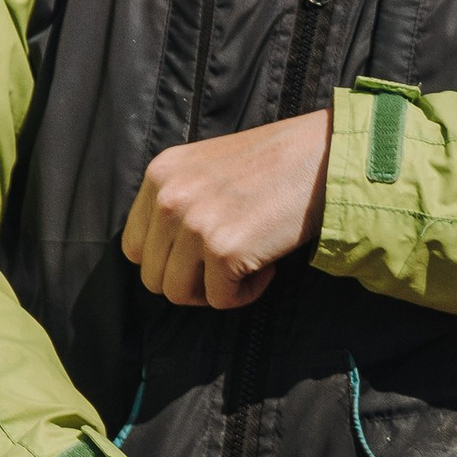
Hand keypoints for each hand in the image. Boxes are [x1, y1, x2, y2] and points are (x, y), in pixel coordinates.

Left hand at [122, 112, 329, 310]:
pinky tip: (267, 265)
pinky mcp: (225, 251)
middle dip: (190, 281)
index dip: (166, 261)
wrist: (323, 156)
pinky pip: (221, 301)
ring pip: (178, 294)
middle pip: (152, 277)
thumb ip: (177, 201)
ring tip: (244, 265)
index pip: (133, 246)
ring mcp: (195, 225)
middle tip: (226, 265)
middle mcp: (170, 198)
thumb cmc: (272, 165)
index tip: (199, 256)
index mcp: (160, 175)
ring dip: (213, 291)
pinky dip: (246, 294)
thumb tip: (162, 255)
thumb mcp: (204, 168)